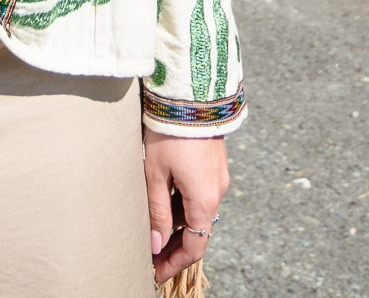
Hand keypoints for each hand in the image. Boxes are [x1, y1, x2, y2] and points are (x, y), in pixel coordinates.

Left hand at [144, 131, 229, 283]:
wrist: (191, 96)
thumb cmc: (169, 134)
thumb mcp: (155, 175)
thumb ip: (157, 212)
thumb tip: (156, 245)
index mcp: (204, 199)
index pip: (194, 246)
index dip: (174, 263)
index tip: (156, 273)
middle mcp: (217, 191)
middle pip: (197, 231)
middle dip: (174, 247)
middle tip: (150, 257)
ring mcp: (218, 177)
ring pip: (197, 212)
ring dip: (177, 226)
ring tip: (151, 231)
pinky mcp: (213, 164)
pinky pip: (200, 195)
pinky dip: (183, 207)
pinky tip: (163, 204)